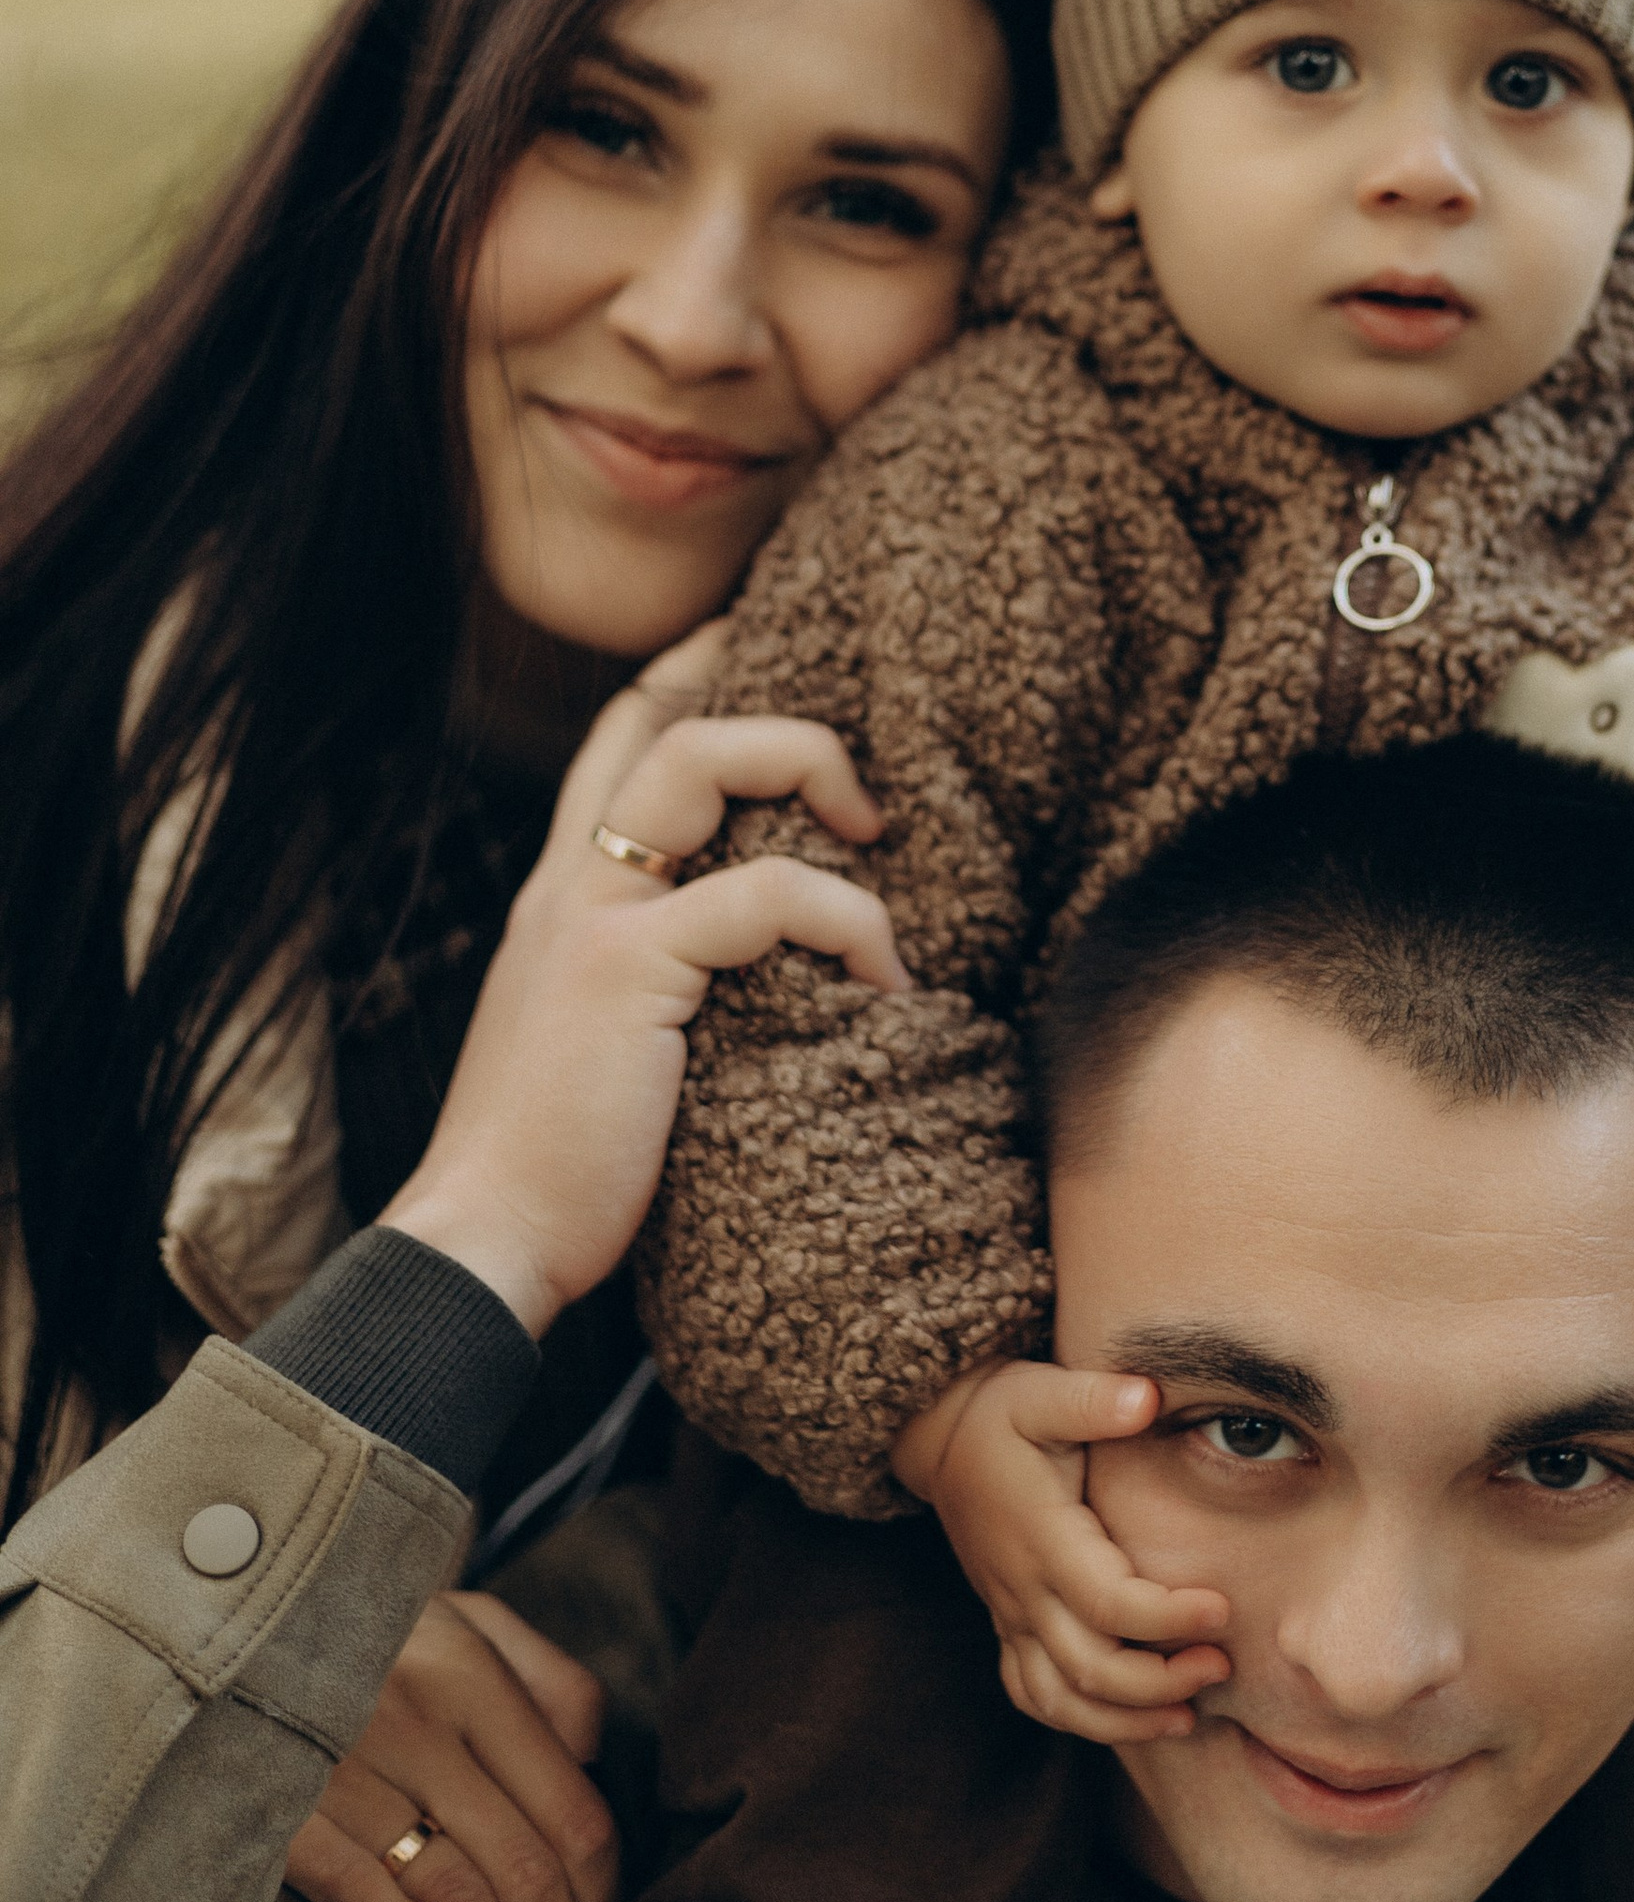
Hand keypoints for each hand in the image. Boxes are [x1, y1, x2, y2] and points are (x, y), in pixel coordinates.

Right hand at [283, 1590, 619, 1901]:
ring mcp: (344, 1766)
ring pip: (453, 1894)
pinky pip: (359, 1896)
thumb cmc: (381, 1630)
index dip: (601, 1897)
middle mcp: (416, 1716)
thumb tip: (595, 1774)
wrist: (233, 1621)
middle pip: (522, 1867)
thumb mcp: (474, 1623)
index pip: (570, 1810)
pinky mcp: (278, 1811)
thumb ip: (551, 1687)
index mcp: (474, 1671)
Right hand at [381, 620, 908, 1334]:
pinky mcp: (628, 968)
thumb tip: (768, 983)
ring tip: (879, 862)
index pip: (619, 745)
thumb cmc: (555, 1173)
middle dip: (778, 718)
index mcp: (564, 901)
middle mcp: (569, 888)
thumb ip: (661, 992)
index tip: (768, 660)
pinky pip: (765, 897)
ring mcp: (592, 917)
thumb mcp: (606, 1050)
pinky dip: (845, 923)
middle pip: (666, 723)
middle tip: (864, 794)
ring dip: (816, 780)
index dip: (691, 681)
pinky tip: (883, 986)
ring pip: (705, 761)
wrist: (481, 1241)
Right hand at [894, 1361, 1230, 1746]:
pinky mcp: (1008, 1626)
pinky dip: (1082, 1719)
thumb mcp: (1042, 1391)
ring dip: (1125, 1720)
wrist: (940, 1438)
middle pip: (1091, 1668)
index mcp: (1042, 1538)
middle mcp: (1024, 1590)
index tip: (1222, 1607)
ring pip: (1061, 1700)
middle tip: (1221, 1663)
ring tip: (1189, 1711)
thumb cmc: (1003, 1414)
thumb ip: (1094, 1398)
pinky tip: (1133, 1716)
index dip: (1169, 1617)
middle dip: (1161, 1682)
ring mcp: (1012, 1615)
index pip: (1109, 1603)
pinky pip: (1035, 1696)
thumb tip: (1148, 1397)